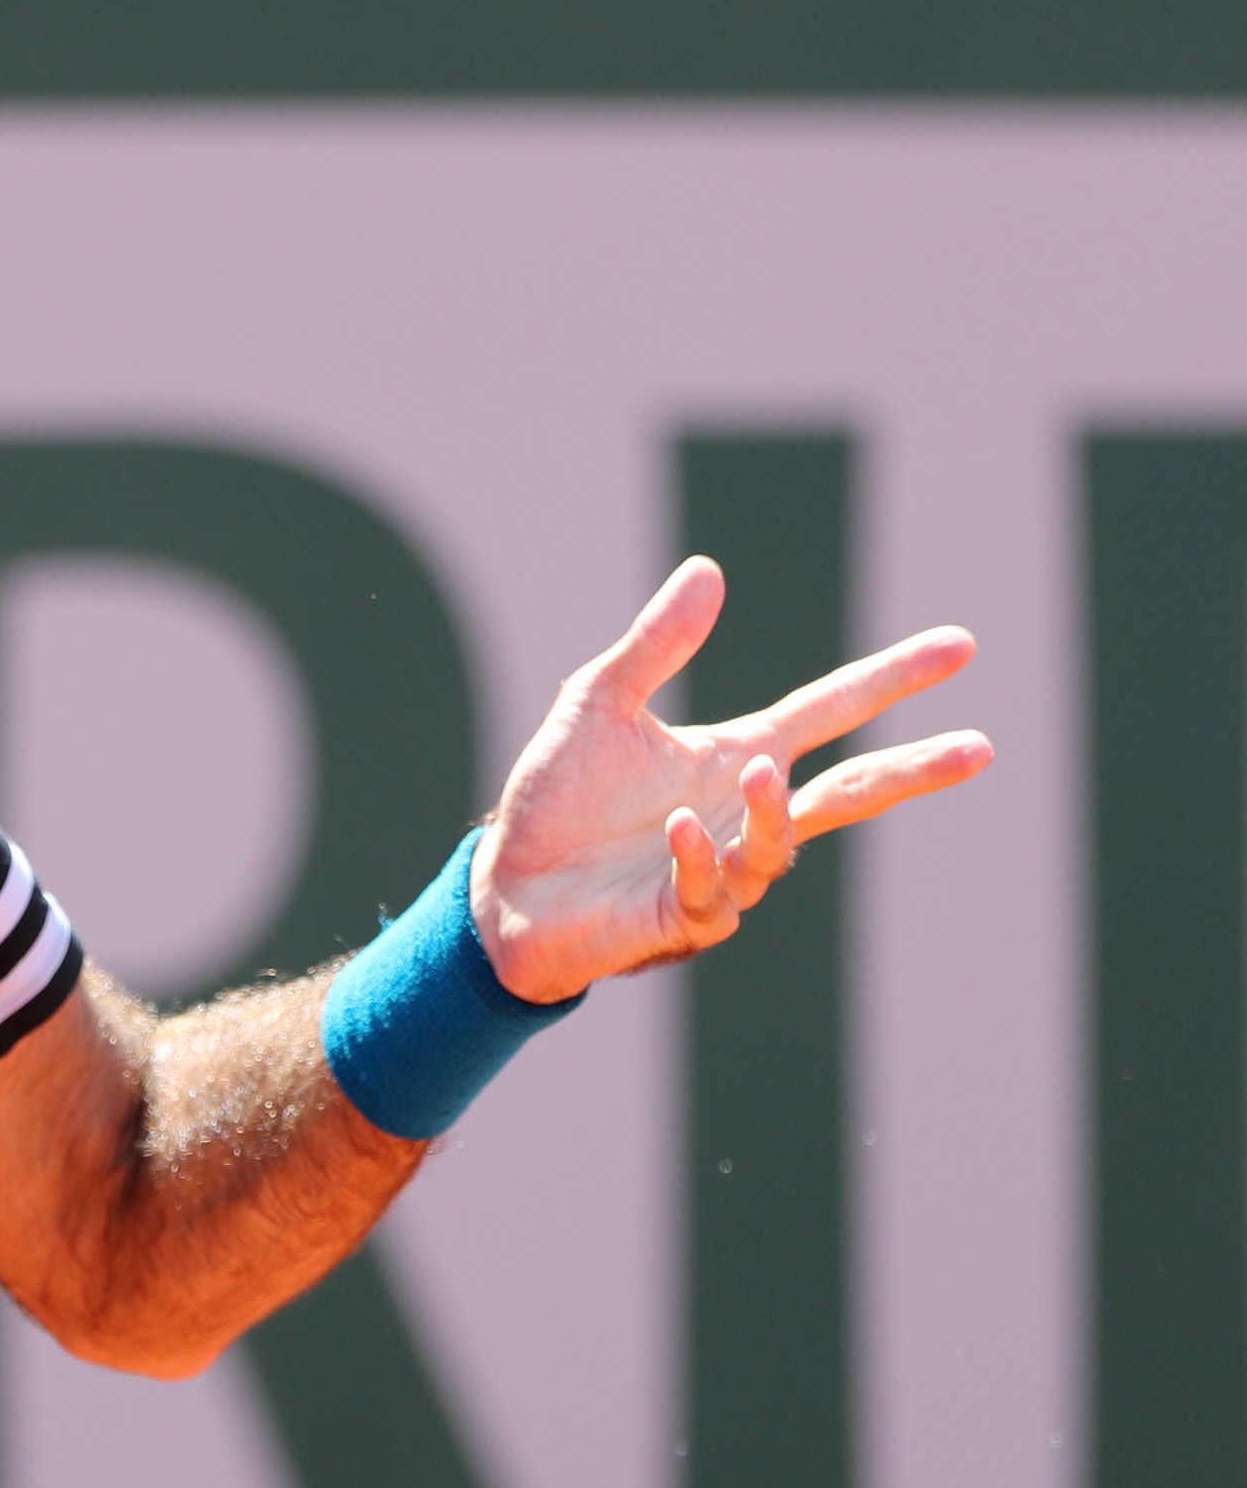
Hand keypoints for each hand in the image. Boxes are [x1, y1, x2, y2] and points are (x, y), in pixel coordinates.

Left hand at [474, 556, 992, 1003]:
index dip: (893, 679)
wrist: (506, 885)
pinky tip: (683, 826)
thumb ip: (656, 644)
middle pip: (852, 790)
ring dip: (774, 808)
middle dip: (914, 770)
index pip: (833, 710)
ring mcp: (723, 871)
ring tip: (761, 766)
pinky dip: (703, 855)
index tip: (959, 647)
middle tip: (981, 746)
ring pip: (781, 845)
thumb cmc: (556, 799)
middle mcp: (745, 814)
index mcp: (738, 757)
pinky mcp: (684, 918)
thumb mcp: (598, 704)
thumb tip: (708, 568)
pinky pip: (713, 889)